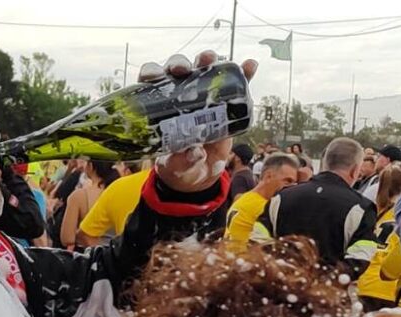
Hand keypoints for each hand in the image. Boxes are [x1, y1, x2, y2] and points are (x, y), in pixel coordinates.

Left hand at [139, 51, 257, 191]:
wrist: (199, 173)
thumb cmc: (179, 167)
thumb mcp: (177, 166)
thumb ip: (182, 161)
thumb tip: (195, 153)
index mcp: (158, 107)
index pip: (151, 82)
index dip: (151, 73)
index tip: (155, 76)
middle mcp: (178, 96)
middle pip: (176, 70)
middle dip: (179, 63)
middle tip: (184, 69)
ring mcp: (202, 97)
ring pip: (202, 70)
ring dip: (207, 60)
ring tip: (212, 59)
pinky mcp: (223, 103)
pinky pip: (234, 84)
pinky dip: (243, 74)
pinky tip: (249, 67)